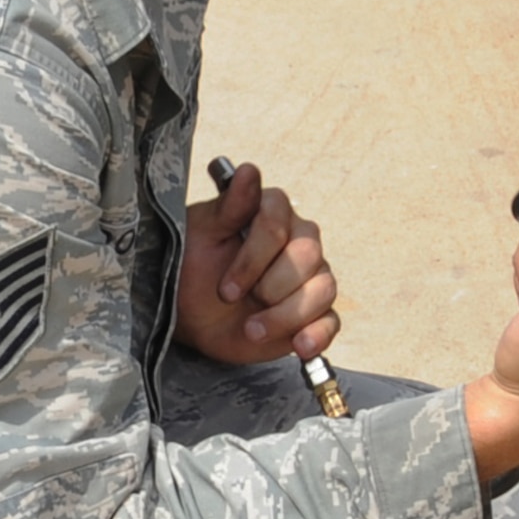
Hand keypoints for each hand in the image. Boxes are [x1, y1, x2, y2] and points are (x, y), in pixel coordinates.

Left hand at [175, 159, 340, 365]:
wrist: (187, 313)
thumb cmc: (192, 266)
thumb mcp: (201, 235)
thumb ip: (229, 206)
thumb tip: (249, 171)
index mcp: (273, 214)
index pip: (279, 223)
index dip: (253, 257)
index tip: (225, 287)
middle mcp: (299, 242)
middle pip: (307, 256)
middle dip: (269, 285)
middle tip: (233, 300)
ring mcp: (310, 279)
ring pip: (322, 290)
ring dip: (286, 315)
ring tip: (252, 330)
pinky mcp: (313, 315)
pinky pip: (331, 322)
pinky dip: (317, 335)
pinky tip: (299, 346)